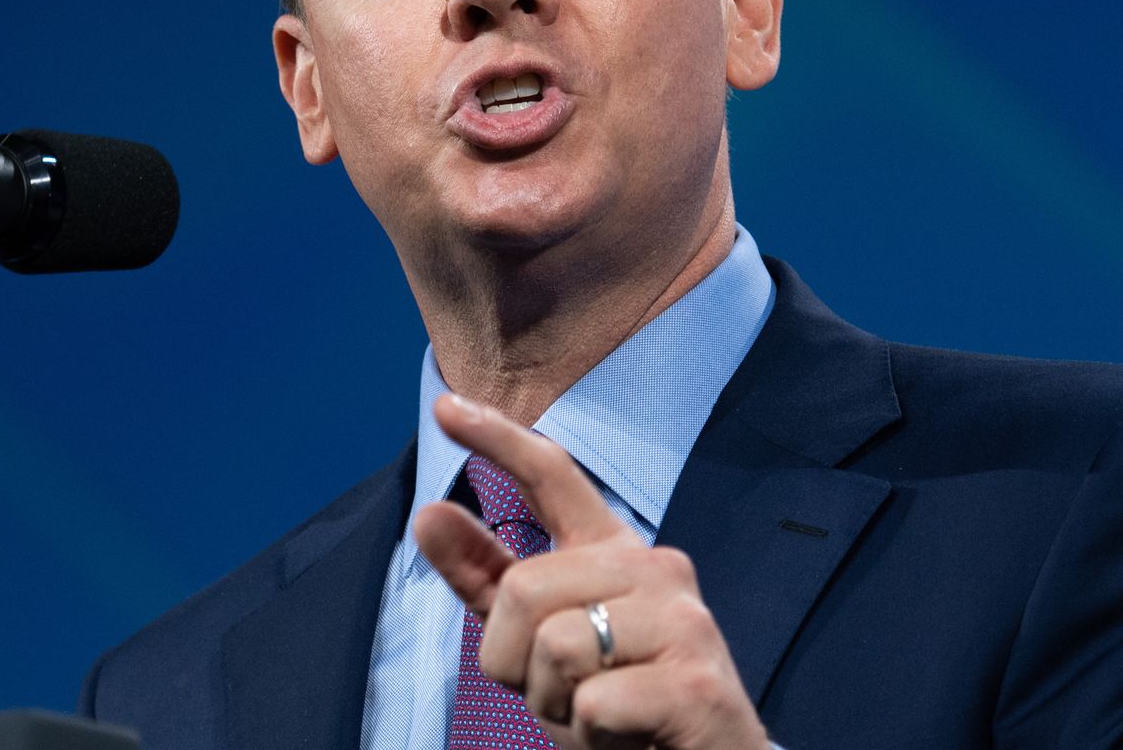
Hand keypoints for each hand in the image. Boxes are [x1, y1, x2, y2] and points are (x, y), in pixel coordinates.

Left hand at [413, 394, 767, 749]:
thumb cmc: (618, 701)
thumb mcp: (539, 640)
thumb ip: (487, 579)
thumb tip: (427, 513)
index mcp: (615, 553)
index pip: (552, 476)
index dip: (497, 438)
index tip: (444, 405)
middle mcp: (654, 569)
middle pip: (525, 589)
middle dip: (517, 661)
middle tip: (566, 692)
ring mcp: (683, 622)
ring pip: (553, 647)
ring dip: (554, 703)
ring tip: (599, 713)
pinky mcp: (695, 682)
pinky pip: (591, 703)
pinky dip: (590, 734)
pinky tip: (627, 735)